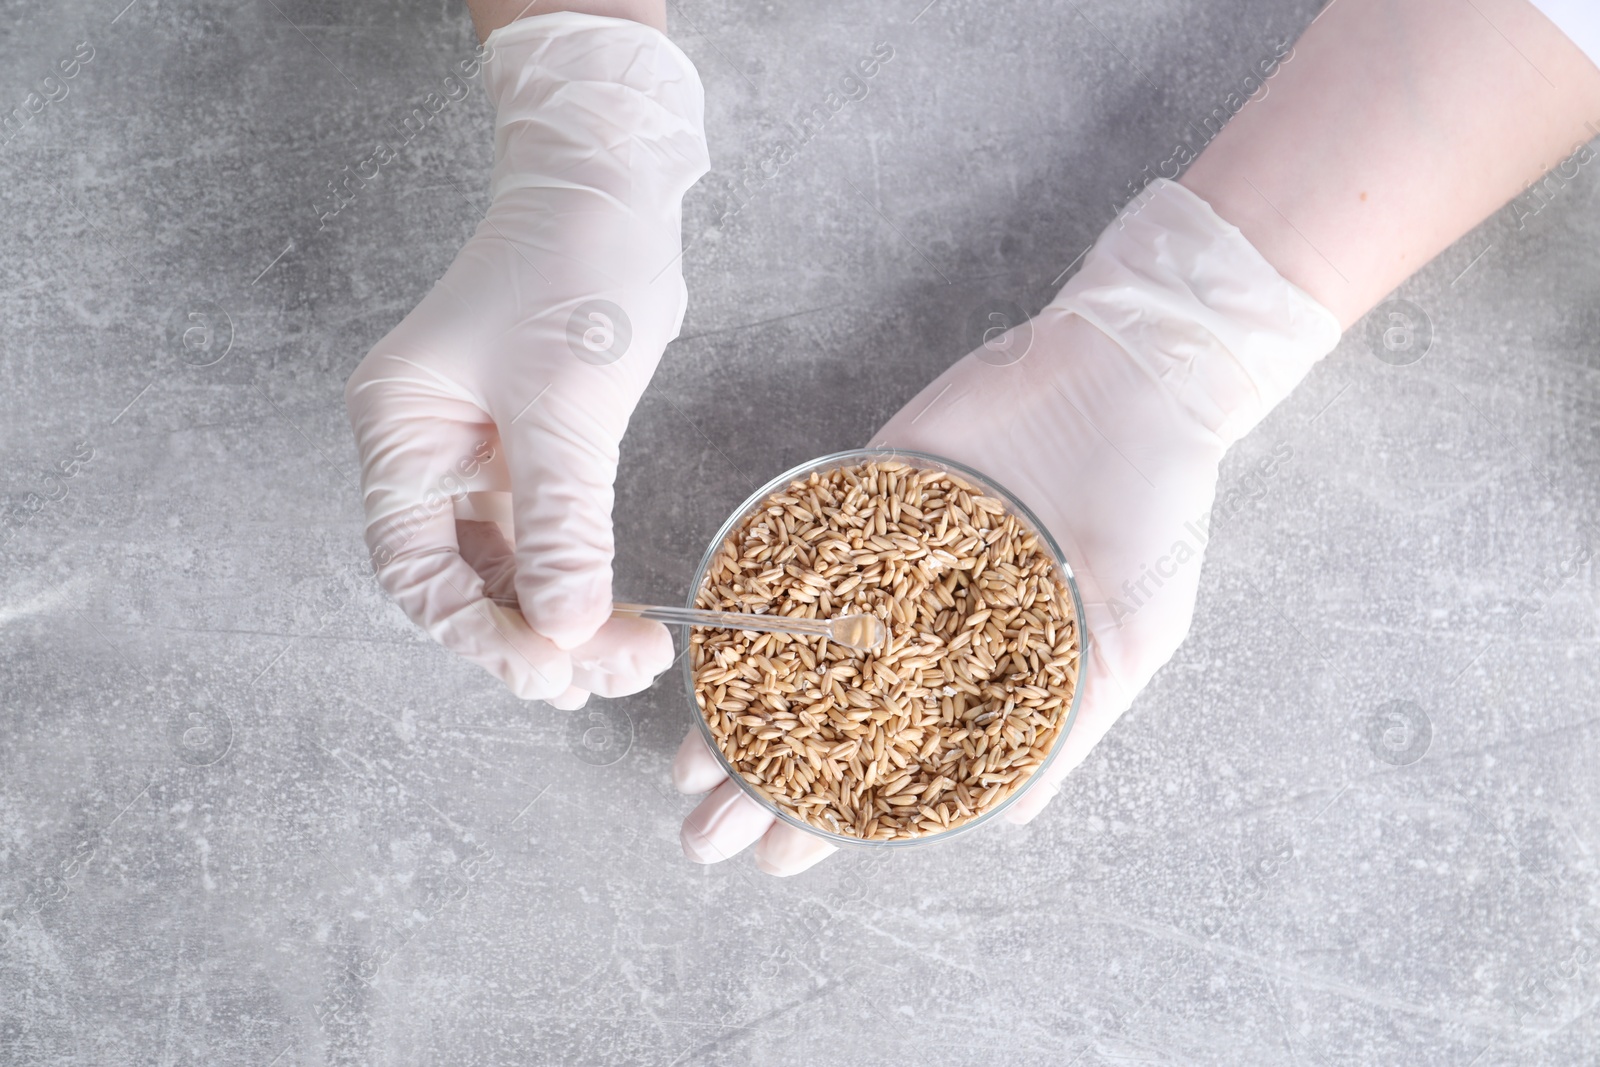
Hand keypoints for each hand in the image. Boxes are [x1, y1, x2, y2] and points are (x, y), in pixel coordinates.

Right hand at [345, 14, 707, 707]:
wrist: (611, 182)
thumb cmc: (574, 263)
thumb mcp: (565, 402)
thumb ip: (563, 523)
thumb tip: (567, 630)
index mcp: (401, 433)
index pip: (417, 573)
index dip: (482, 635)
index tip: (556, 668)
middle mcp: (425, 451)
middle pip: (459, 583)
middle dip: (531, 639)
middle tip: (608, 676)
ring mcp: (474, 453)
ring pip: (504, 571)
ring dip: (561, 620)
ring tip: (627, 660)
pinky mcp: (526, 448)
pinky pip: (540, 538)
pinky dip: (575, 579)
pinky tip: (617, 613)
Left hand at [670, 179, 1339, 872]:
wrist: (1132, 377)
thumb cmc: (1153, 513)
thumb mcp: (1131, 640)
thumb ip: (1069, 727)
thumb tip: (1011, 816)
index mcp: (980, 670)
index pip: (893, 759)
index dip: (836, 811)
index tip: (781, 856)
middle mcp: (923, 623)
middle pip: (826, 714)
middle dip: (764, 776)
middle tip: (705, 828)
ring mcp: (888, 560)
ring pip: (796, 645)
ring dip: (741, 704)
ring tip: (688, 761)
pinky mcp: (867, 493)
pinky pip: (797, 550)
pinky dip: (753, 599)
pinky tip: (708, 644)